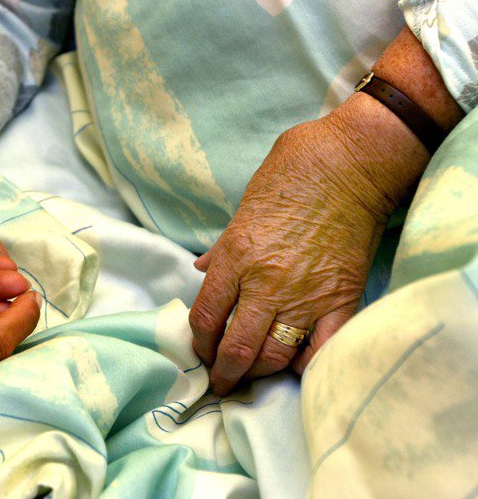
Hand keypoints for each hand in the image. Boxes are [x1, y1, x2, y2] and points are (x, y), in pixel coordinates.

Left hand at [189, 27, 463, 395]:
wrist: (347, 165)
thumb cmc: (290, 177)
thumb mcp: (242, 210)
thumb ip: (221, 248)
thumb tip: (202, 269)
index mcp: (235, 258)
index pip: (205, 317)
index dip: (199, 344)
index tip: (201, 353)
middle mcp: (265, 283)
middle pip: (236, 347)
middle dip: (224, 373)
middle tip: (221, 381)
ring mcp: (305, 294)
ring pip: (274, 354)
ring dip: (259, 372)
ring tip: (253, 374)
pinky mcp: (341, 299)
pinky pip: (322, 348)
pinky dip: (306, 365)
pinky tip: (295, 366)